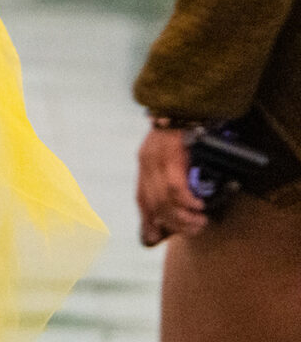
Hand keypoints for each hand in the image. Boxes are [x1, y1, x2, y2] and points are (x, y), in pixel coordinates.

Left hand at [136, 123, 207, 244]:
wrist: (185, 105)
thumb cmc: (182, 133)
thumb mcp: (168, 154)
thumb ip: (168, 176)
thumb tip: (177, 200)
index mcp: (144, 164)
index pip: (141, 199)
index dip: (149, 220)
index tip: (158, 236)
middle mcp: (146, 163)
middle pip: (154, 204)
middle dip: (173, 223)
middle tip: (193, 229)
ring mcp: (157, 160)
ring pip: (164, 200)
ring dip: (183, 216)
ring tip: (199, 222)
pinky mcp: (172, 156)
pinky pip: (176, 187)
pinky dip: (187, 201)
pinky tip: (198, 206)